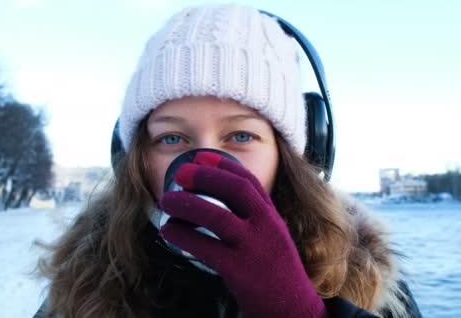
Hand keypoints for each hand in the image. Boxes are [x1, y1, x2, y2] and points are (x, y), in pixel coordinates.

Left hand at [159, 151, 325, 317]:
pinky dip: (184, 237)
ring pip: (218, 216)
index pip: (250, 182)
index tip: (202, 157)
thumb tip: (221, 205)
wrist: (294, 312)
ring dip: (188, 205)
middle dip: (206, 176)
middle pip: (236, 190)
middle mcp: (266, 228)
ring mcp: (254, 249)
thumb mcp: (272, 240)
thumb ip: (254, 221)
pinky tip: (169, 232)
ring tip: (167, 201)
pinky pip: (206, 248)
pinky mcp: (239, 272)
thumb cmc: (277, 277)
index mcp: (273, 218)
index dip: (224, 166)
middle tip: (180, 172)